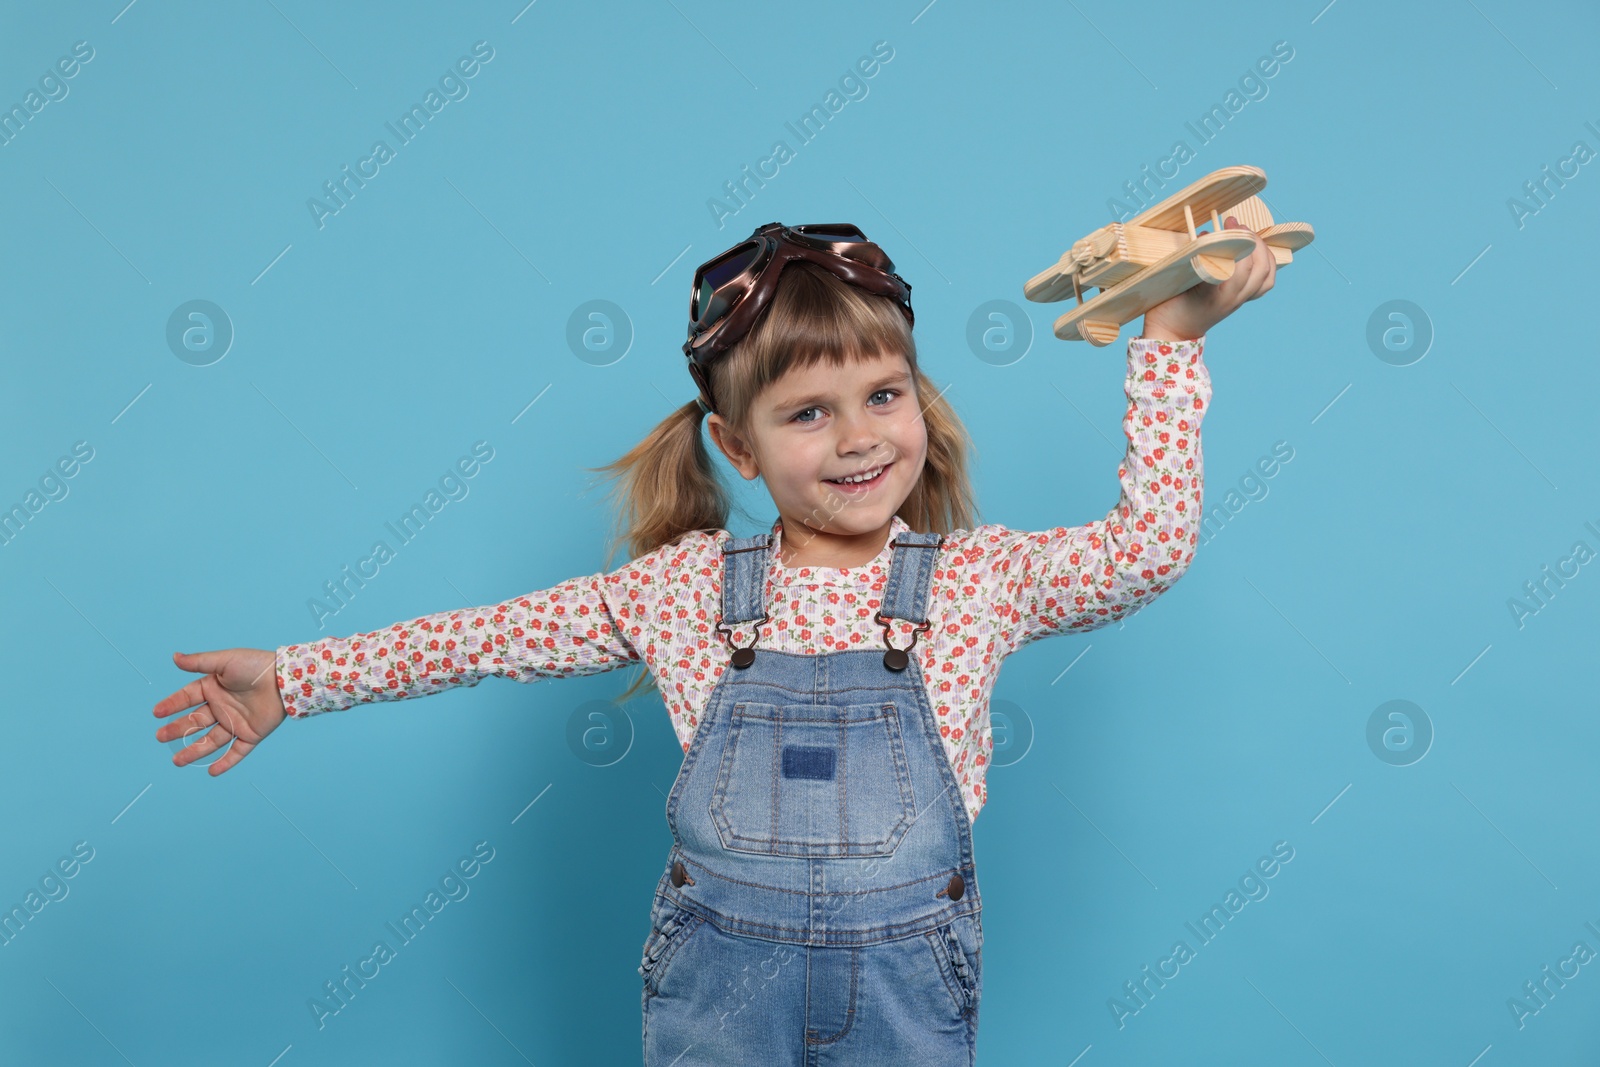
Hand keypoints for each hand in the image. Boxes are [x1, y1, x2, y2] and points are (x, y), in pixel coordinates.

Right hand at [154, 648, 286, 774]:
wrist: (284, 680)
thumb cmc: (255, 666)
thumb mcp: (224, 661)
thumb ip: (199, 662)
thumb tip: (174, 657)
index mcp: (214, 688)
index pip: (187, 698)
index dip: (172, 705)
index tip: (156, 713)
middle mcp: (222, 707)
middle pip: (195, 722)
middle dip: (177, 730)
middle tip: (160, 737)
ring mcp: (236, 722)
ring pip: (211, 740)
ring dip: (194, 751)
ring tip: (177, 761)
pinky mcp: (251, 734)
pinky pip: (237, 751)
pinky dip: (226, 762)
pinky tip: (212, 772)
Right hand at [1139, 215, 1276, 341]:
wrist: (1171, 333)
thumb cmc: (1167, 306)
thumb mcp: (1175, 281)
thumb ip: (1192, 259)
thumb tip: (1208, 235)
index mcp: (1216, 295)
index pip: (1240, 265)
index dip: (1239, 239)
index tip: (1228, 222)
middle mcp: (1232, 299)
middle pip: (1259, 269)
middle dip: (1254, 241)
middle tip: (1238, 225)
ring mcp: (1238, 302)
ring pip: (1266, 277)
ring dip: (1264, 252)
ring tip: (1251, 236)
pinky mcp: (1240, 301)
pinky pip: (1263, 284)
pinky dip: (1265, 265)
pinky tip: (1256, 253)